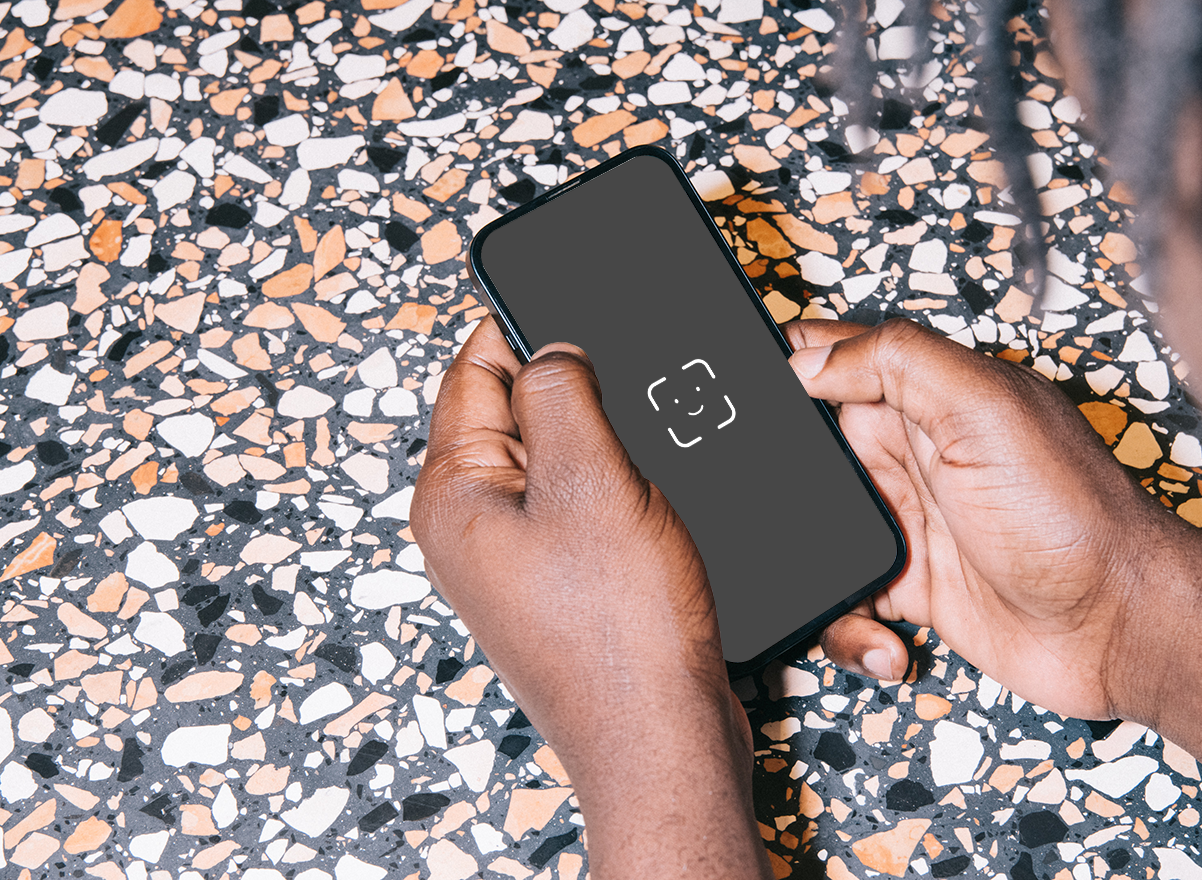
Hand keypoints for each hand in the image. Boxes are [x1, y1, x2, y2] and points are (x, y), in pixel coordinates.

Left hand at [411, 317, 770, 877]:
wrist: (659, 736)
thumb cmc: (621, 631)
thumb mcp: (590, 479)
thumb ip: (561, 391)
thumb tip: (551, 345)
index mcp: (453, 494)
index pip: (474, 372)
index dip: (524, 325)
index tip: (572, 292)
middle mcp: (470, 527)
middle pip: (513, 413)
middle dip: (570, 386)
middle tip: (626, 381)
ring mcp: (513, 560)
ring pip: (554, 461)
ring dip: (599, 441)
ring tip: (641, 455)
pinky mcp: (558, 584)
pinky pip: (578, 507)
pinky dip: (613, 487)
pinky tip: (650, 496)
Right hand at [784, 317, 1175, 720]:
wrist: (1119, 626)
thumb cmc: (1073, 515)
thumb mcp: (985, 409)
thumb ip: (897, 362)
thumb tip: (808, 358)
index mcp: (927, 395)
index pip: (835, 356)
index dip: (784, 363)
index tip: (739, 389)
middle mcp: (911, 452)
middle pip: (808, 450)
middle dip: (777, 479)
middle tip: (775, 508)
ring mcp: (908, 521)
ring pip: (815, 530)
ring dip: (811, 564)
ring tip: (847, 583)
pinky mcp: (909, 586)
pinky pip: (843, 600)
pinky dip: (846, 626)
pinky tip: (884, 636)